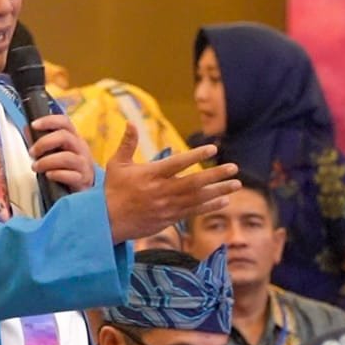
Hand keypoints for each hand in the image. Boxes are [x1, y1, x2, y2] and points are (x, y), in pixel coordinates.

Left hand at [28, 114, 95, 193]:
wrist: (82, 188)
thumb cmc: (67, 167)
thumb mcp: (56, 151)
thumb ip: (42, 141)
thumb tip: (28, 129)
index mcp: (73, 138)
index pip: (64, 122)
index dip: (48, 121)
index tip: (33, 125)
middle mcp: (81, 148)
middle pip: (65, 137)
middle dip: (44, 143)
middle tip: (32, 152)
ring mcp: (83, 164)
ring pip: (67, 157)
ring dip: (47, 161)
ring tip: (36, 167)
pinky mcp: (83, 180)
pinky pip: (71, 176)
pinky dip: (57, 174)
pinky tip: (48, 176)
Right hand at [103, 126, 239, 242]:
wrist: (108, 222)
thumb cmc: (113, 190)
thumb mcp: (117, 164)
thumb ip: (127, 143)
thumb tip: (130, 122)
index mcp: (151, 175)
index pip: (178, 163)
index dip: (196, 156)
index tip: (212, 149)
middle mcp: (162, 191)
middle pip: (194, 182)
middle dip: (216, 175)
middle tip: (234, 168)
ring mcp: (167, 206)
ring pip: (198, 198)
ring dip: (219, 190)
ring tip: (237, 184)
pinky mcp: (169, 219)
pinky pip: (194, 211)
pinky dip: (210, 206)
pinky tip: (224, 200)